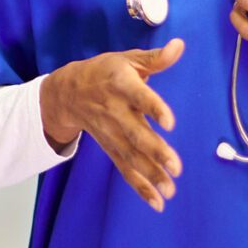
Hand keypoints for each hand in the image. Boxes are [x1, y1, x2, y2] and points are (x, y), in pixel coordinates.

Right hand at [39, 39, 184, 211]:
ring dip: (150, 173)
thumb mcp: (126, 59)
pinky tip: (157, 201)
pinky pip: (124, 168)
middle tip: (176, 166)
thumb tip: (180, 45)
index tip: (169, 122)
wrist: (67, 92)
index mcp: (120, 84)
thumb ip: (155, 58)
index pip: (138, 96)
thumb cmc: (104, 72)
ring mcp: (110, 132)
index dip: (153, 108)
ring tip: (170, 189)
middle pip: (135, 133)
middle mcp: (114, 111)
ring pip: (130, 155)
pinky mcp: (110, 147)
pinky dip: (139, 186)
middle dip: (154, 151)